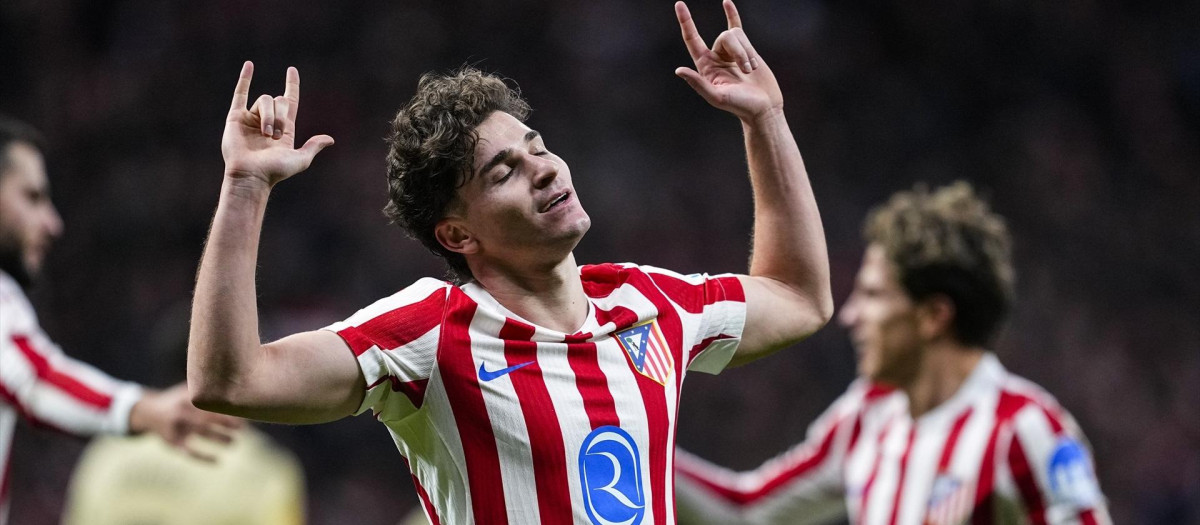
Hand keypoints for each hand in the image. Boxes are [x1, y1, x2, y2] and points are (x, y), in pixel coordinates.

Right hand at [128, 383, 243, 461]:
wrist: (147, 412)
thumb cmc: (177, 400)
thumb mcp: (187, 391)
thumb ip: (205, 389)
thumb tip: (236, 388)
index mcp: (186, 398)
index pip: (210, 403)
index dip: (226, 409)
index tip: (241, 413)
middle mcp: (181, 412)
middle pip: (207, 418)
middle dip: (226, 424)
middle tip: (242, 429)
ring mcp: (176, 428)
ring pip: (201, 434)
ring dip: (219, 439)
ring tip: (234, 443)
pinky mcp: (172, 443)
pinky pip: (189, 452)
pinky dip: (204, 457)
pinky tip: (218, 461)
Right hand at [221, 62, 333, 187]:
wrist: (251, 175)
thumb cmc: (275, 171)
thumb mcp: (300, 160)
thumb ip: (313, 147)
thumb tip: (330, 139)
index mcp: (284, 129)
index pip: (289, 101)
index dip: (292, 85)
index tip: (292, 70)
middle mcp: (268, 121)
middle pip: (279, 100)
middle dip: (281, 116)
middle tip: (276, 136)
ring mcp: (252, 118)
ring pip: (264, 100)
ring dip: (269, 116)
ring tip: (266, 134)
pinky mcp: (236, 117)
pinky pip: (240, 94)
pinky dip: (245, 78)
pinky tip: (250, 64)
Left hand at [674, 1, 782, 120]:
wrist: (763, 107)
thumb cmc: (740, 106)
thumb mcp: (717, 97)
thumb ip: (698, 84)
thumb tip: (679, 70)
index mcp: (706, 67)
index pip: (692, 39)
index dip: (686, 22)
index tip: (679, 4)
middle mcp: (716, 57)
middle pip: (724, 37)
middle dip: (739, 51)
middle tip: (746, 71)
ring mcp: (731, 52)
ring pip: (737, 35)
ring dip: (747, 53)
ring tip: (751, 70)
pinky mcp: (746, 49)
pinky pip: (737, 27)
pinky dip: (732, 14)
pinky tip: (726, 3)